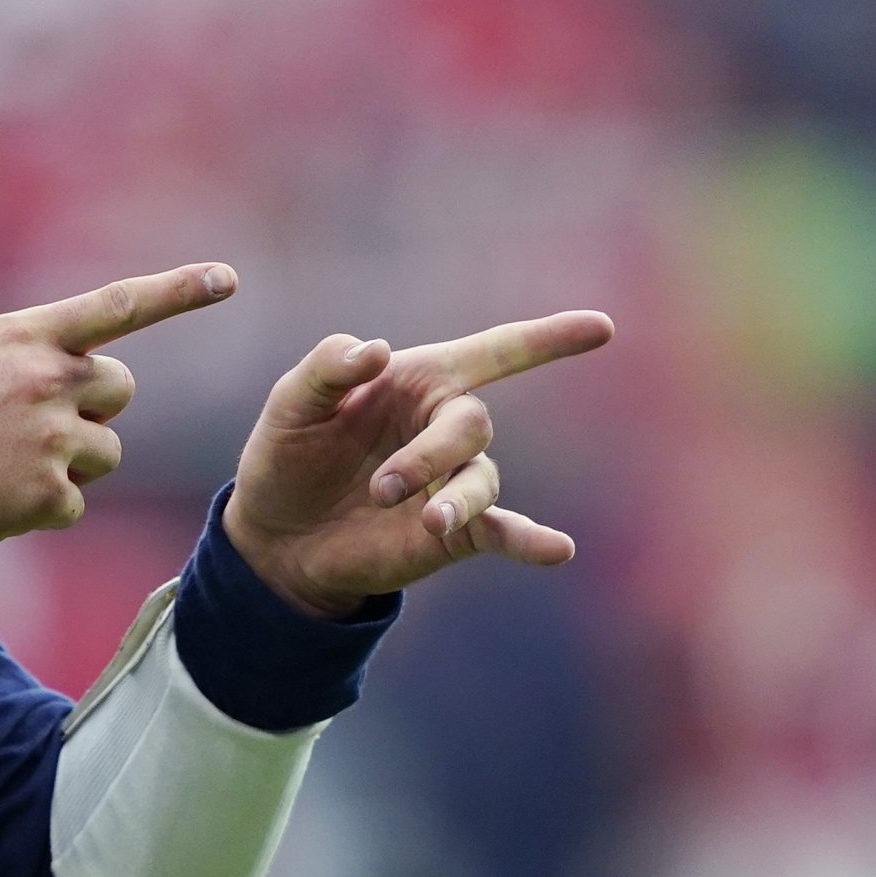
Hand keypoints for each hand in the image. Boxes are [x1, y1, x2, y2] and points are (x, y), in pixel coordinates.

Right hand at [0, 262, 240, 565]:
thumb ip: (26, 354)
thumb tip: (80, 373)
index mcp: (24, 336)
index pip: (117, 306)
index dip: (177, 290)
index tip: (228, 277)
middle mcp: (45, 379)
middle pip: (120, 390)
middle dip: (94, 410)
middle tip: (35, 426)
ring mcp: (49, 437)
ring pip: (106, 452)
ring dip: (70, 465)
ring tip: (1, 466)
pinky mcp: (45, 494)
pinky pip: (75, 504)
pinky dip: (40, 509)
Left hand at [223, 311, 614, 616]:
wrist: (275, 534)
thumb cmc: (288, 454)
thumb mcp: (291, 404)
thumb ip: (327, 368)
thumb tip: (375, 350)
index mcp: (417, 381)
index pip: (493, 352)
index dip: (545, 339)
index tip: (600, 328)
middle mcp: (443, 427)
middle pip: (472, 423)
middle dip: (432, 451)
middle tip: (382, 488)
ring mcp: (453, 480)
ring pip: (481, 479)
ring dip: (454, 498)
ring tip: (423, 520)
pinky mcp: (454, 532)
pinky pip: (503, 531)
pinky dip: (530, 539)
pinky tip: (557, 549)